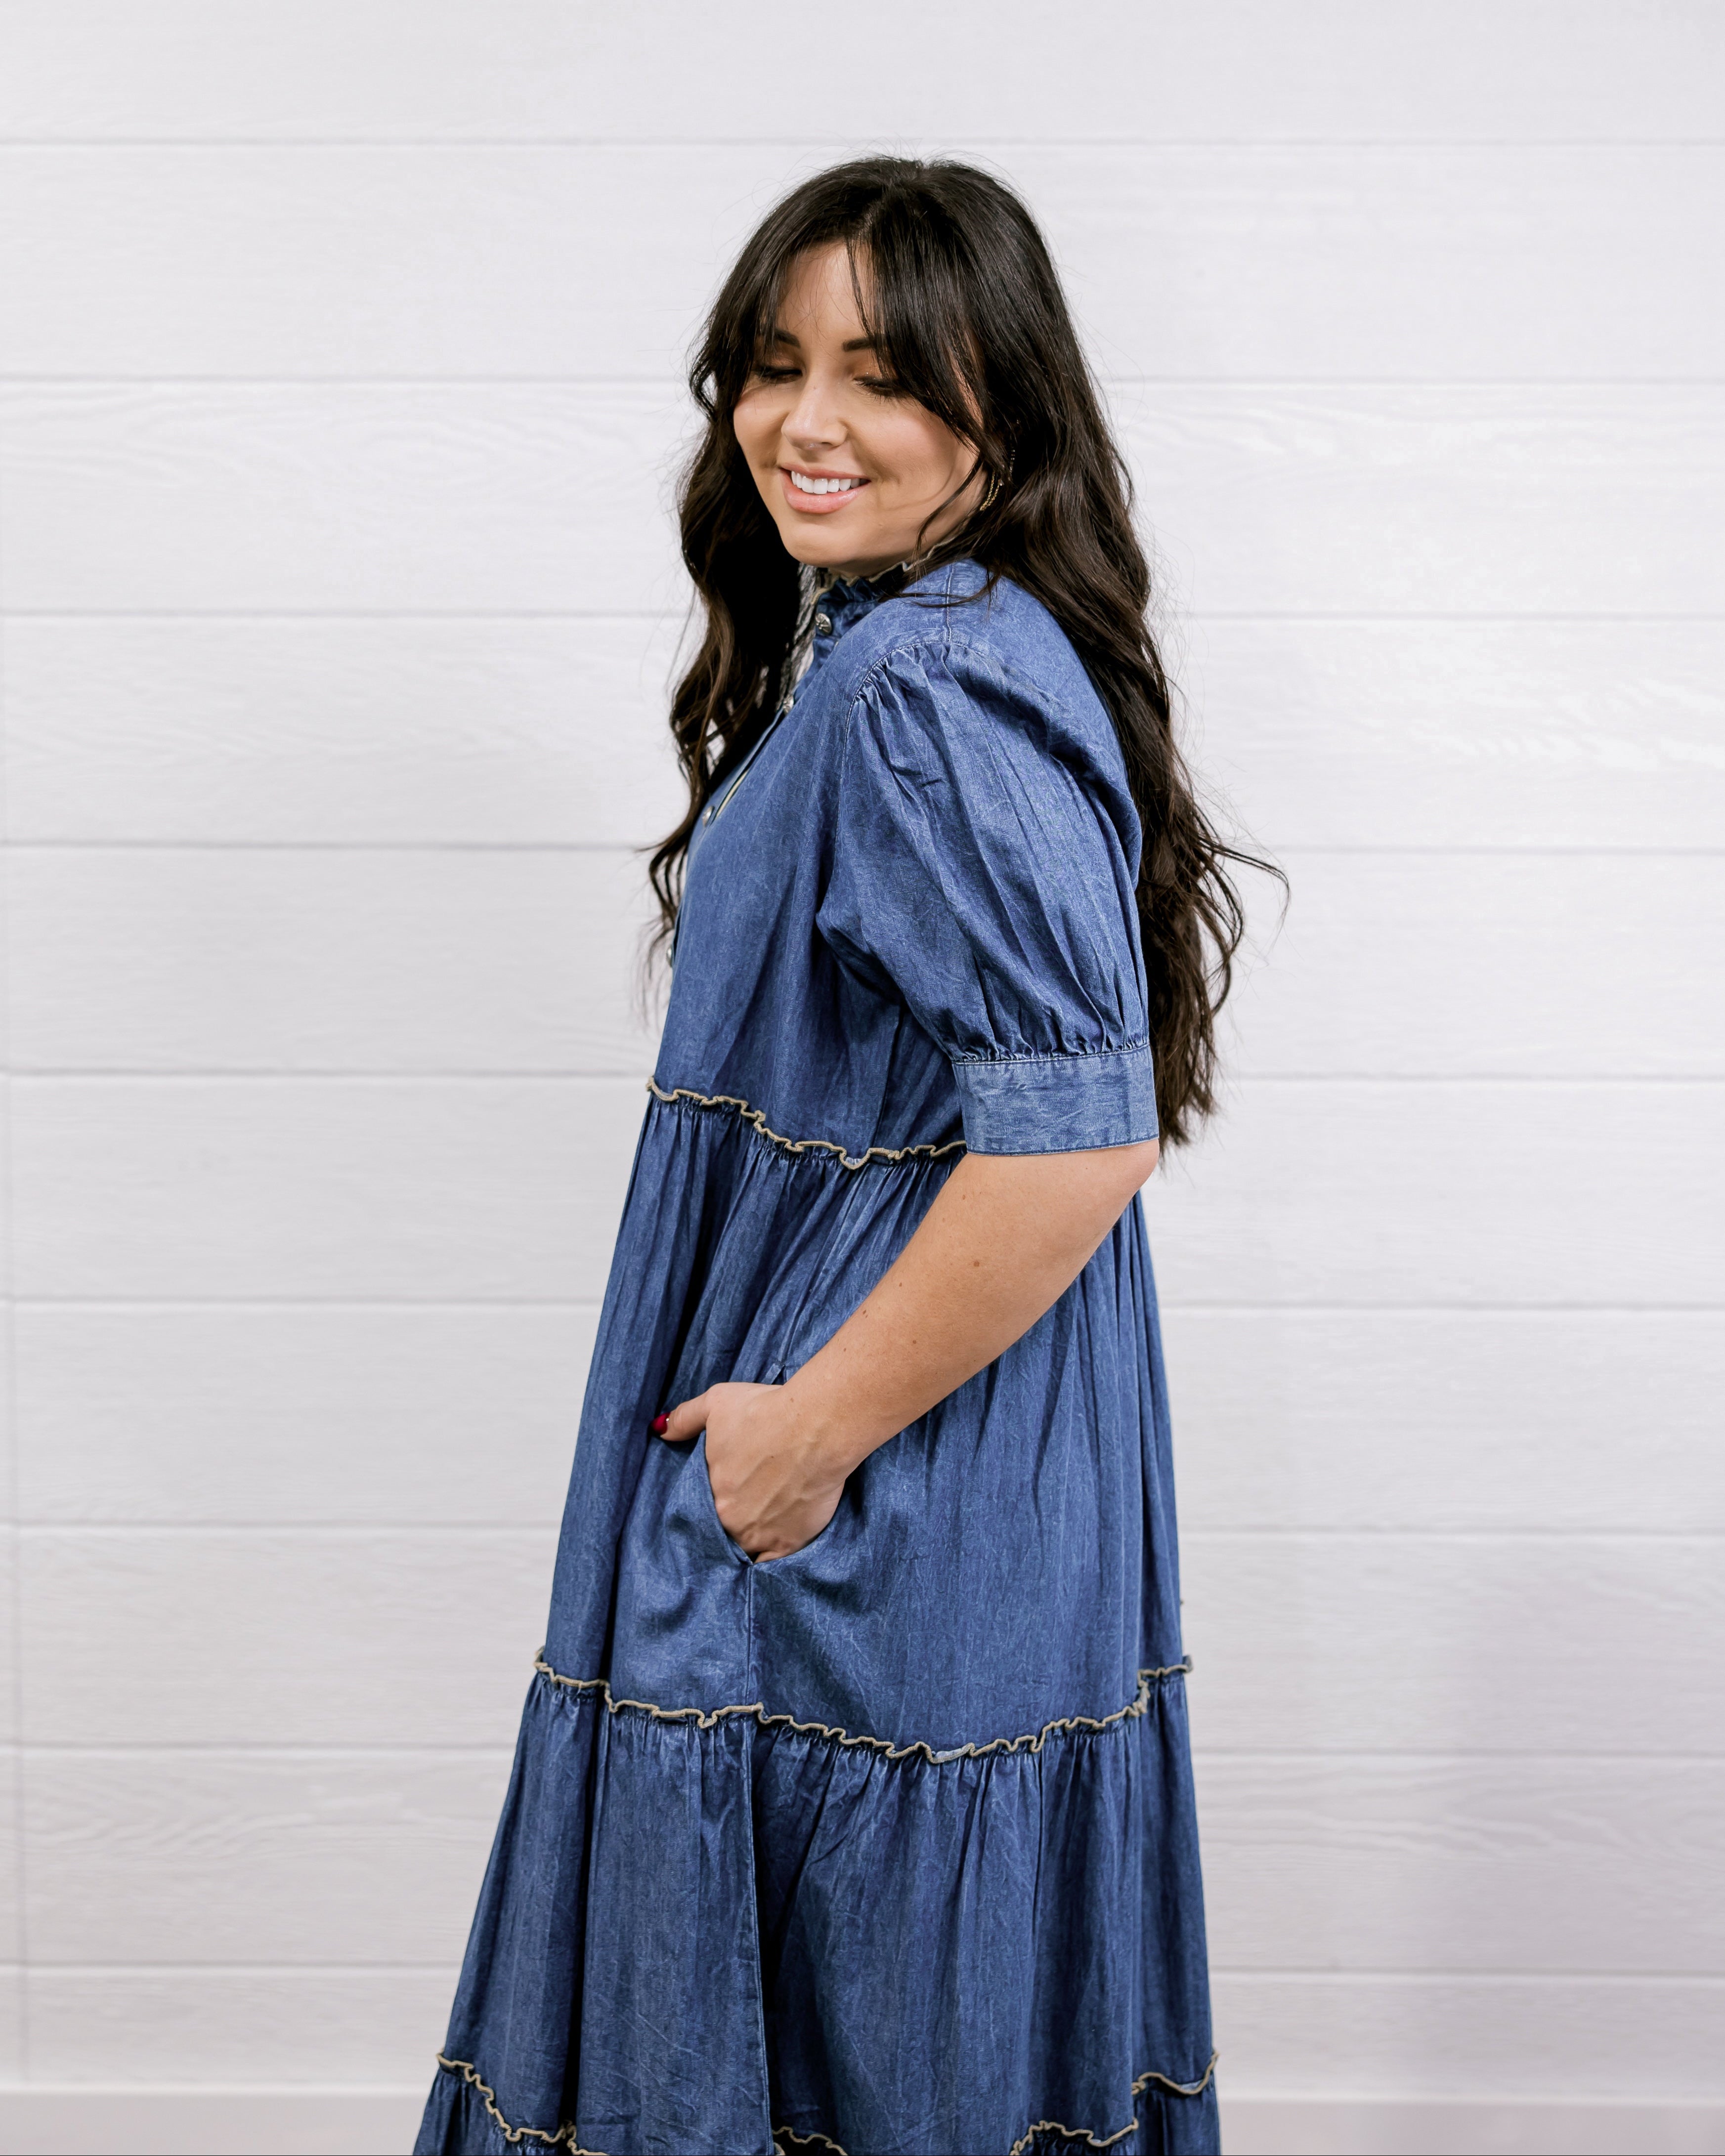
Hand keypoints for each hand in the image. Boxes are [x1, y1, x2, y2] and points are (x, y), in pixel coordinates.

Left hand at [654, 1381, 847, 1560]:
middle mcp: (731, 1521)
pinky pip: (771, 1565)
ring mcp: (761, 1536)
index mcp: (712, 1493)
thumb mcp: (717, 1403)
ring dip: (750, 1537)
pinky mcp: (790, 1544)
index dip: (715, 1499)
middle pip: (725, 1527)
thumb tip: (660, 1430)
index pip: (703, 1507)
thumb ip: (685, 1418)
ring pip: (746, 1547)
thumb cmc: (767, 1411)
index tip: (728, 1489)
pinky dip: (768, 1559)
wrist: (818, 1427)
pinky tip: (771, 1547)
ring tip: (762, 1522)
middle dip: (733, 1517)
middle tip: (749, 1501)